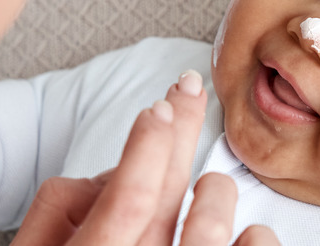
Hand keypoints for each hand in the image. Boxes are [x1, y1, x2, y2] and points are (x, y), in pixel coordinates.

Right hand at [12, 70, 279, 244]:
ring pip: (213, 224)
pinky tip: (250, 231)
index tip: (161, 107)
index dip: (149, 146)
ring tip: (211, 185)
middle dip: (181, 129)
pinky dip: (257, 237)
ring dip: (215, 191)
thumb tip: (114, 169)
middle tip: (187, 89)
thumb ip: (62, 205)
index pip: (130, 198)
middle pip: (171, 193)